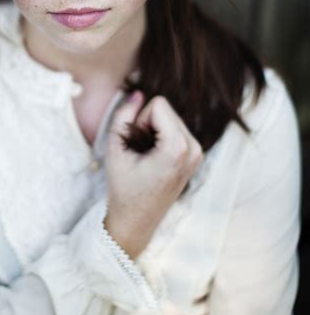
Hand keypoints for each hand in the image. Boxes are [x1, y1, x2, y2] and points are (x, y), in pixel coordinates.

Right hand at [104, 91, 203, 258]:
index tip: (136, 144)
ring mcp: (198, 153)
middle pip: (167, 109)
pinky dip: (162, 136)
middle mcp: (195, 149)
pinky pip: (176, 128)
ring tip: (146, 156)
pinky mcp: (196, 155)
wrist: (136, 220)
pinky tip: (154, 158)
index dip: (140, 119)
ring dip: (154, 130)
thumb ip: (123, 115)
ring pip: (171, 117)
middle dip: (148, 123)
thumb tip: (137, 93)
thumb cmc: (123, 187)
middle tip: (139, 152)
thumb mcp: (115, 149)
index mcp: (178, 148)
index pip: (159, 104)